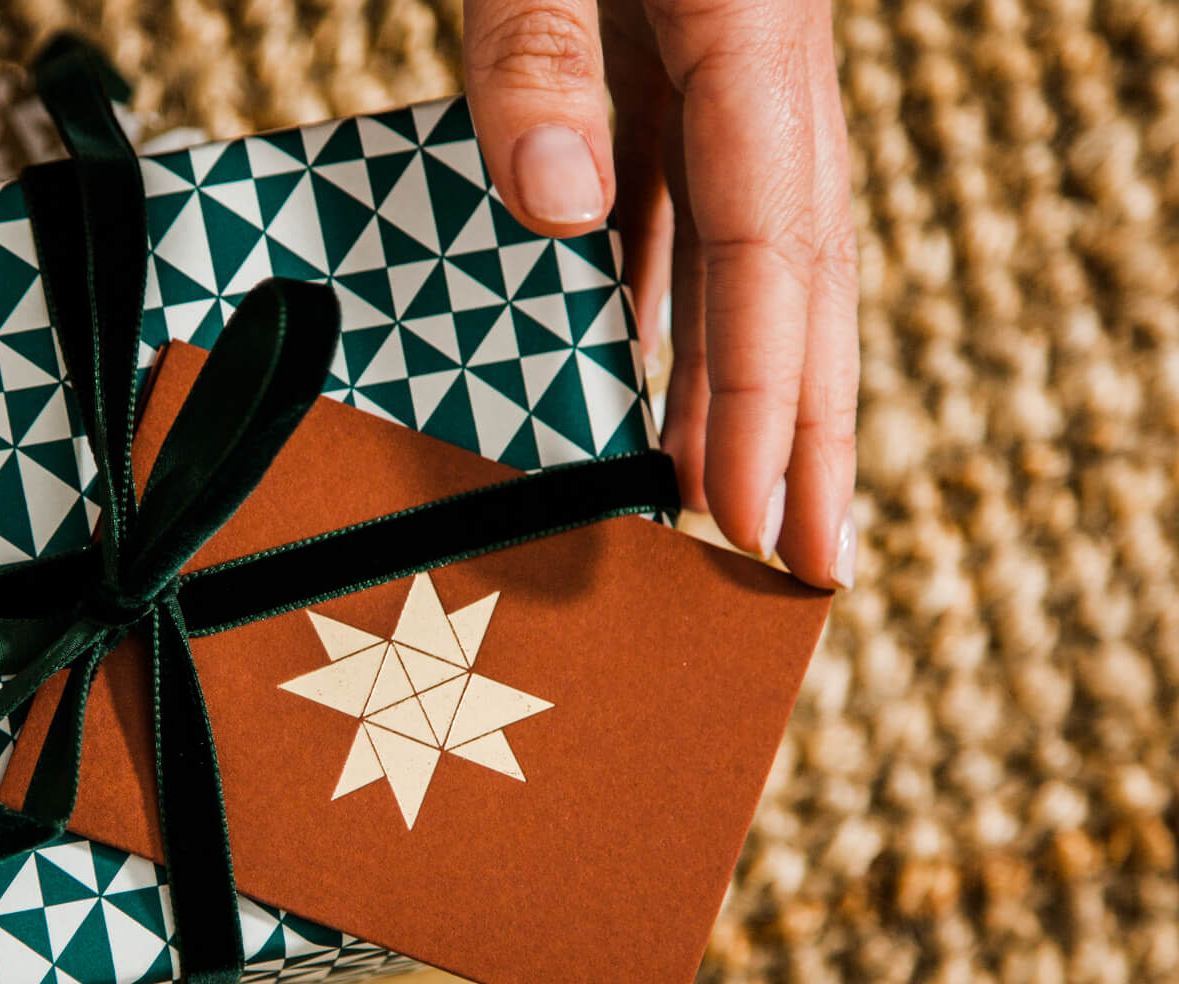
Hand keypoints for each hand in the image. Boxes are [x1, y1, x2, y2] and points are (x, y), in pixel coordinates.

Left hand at [463, 0, 858, 588]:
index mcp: (756, 34)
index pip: (769, 253)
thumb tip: (564, 208)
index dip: (760, 400)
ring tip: (718, 497)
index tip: (744, 520)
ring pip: (744, 249)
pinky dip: (669, 291)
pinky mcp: (678, 44)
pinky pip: (680, 195)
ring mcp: (727, 58)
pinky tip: (645, 364)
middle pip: (798, 275)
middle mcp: (765, 62)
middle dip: (807, 429)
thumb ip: (541, 55)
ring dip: (733, 376)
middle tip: (809, 563)